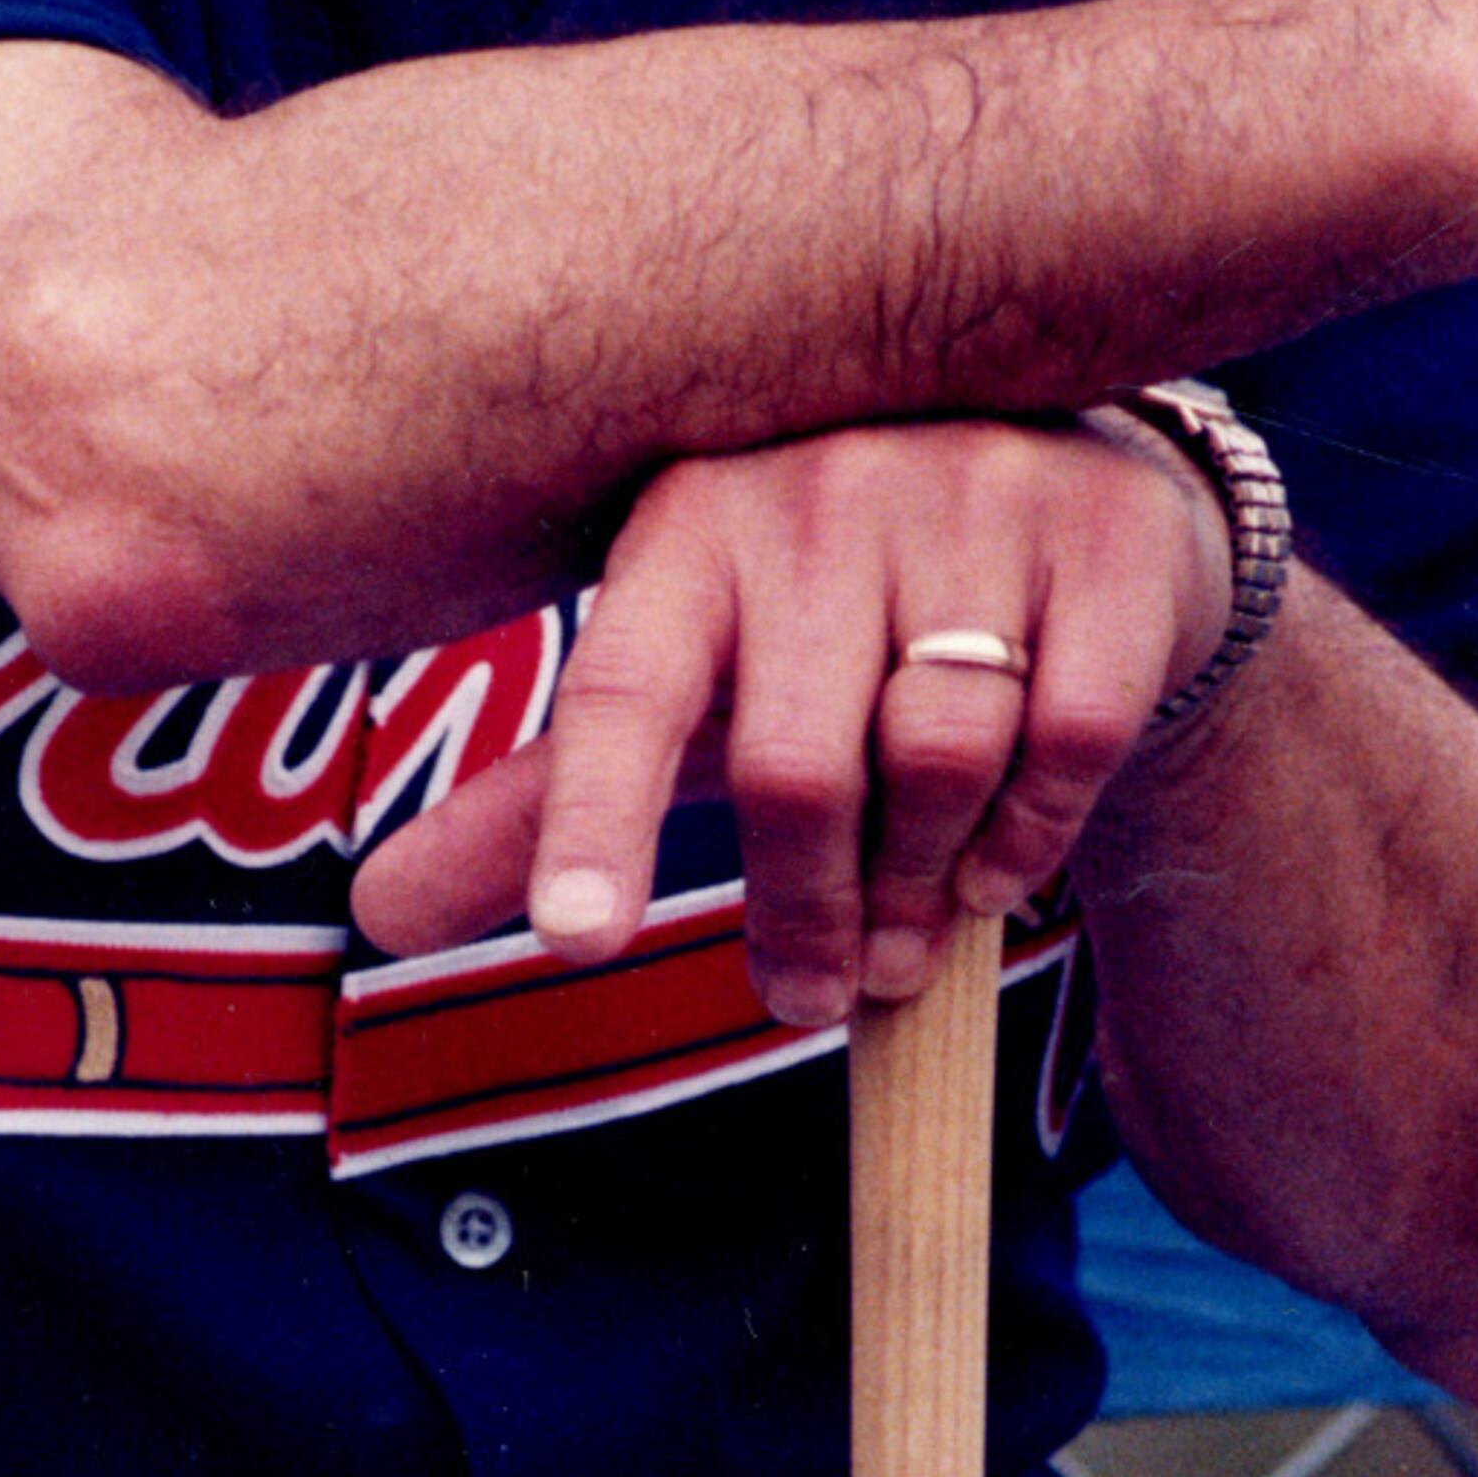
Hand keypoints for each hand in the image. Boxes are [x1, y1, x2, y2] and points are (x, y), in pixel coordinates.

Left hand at [345, 414, 1226, 1022]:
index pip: (618, 691)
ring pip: (939, 758)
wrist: (1068, 524)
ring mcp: (973, 491)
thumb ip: (543, 804)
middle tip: (811, 992)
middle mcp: (818, 485)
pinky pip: (1064, 739)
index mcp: (685, 524)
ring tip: (914, 916)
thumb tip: (373, 915)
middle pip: (797, 766)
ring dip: (924, 882)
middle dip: (806, 915)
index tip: (579, 947)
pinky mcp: (1104, 532)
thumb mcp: (688, 700)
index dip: (587, 822)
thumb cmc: (830, 631)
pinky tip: (1003, 849)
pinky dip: (1031, 835)